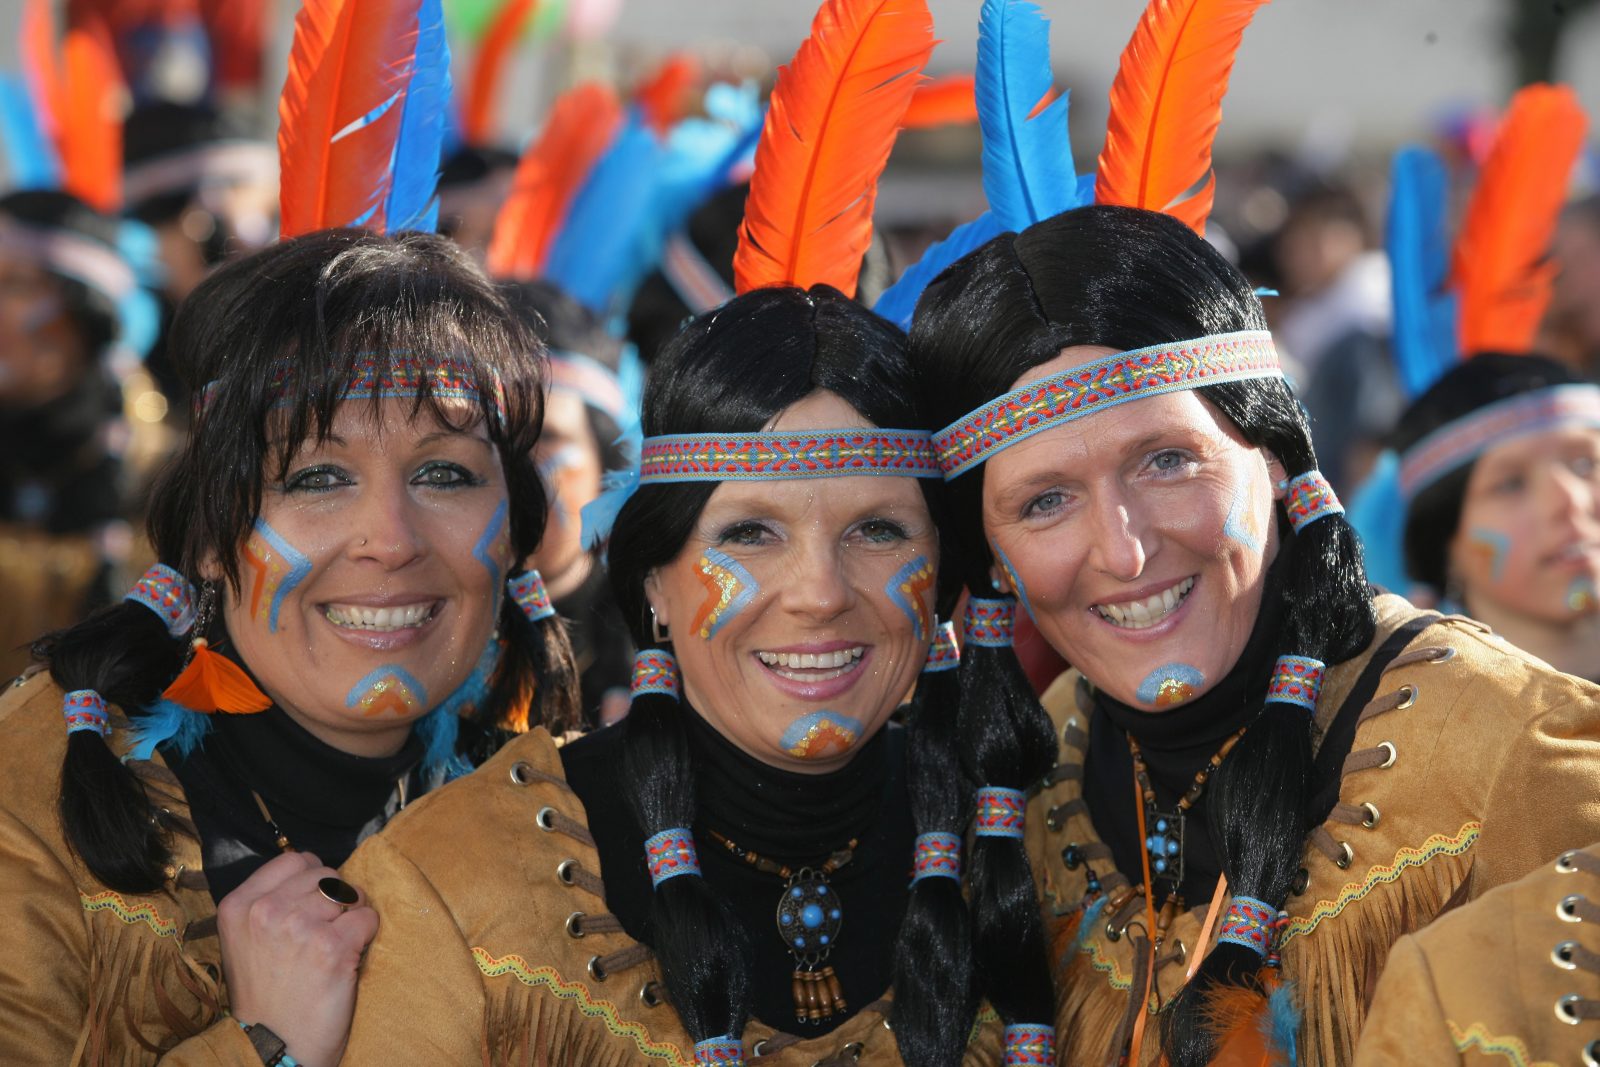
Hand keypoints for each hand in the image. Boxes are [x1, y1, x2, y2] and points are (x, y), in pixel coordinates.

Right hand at [217, 851, 377, 1066]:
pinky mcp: (333, 947)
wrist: (273, 1048)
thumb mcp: (244, 941)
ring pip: (349, 893)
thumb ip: (269, 901)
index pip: (295, 859)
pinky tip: (348, 958)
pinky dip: (366, 936)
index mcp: (239, 905)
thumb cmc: (265, 996)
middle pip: (325, 874)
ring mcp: (300, 927)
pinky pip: (367, 918)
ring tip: (335, 946)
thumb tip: (312, 870)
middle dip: (334, 898)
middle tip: (326, 932)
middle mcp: (266, 911)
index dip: (312, 880)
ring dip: (351, 917)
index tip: (312, 906)